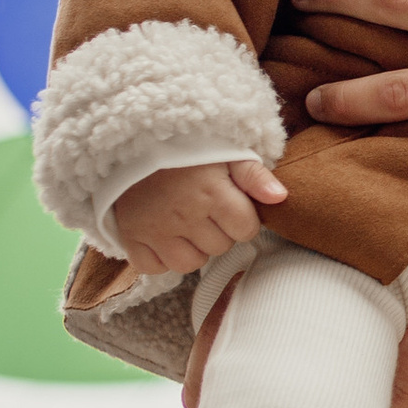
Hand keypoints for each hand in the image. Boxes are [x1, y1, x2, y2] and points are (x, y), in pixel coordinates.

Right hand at [112, 156, 286, 277]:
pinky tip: (162, 235)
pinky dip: (159, 258)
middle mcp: (185, 216)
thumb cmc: (183, 145)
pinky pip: (153, 267)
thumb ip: (254, 175)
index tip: (229, 204)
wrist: (127, 139)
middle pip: (220, 248)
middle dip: (217, 232)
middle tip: (203, 208)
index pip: (246, 230)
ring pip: (190, 264)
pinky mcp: (131, 237)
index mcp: (212, 193)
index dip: (242, 219)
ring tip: (184, 222)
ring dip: (192, 248)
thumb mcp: (224, 150)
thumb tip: (281, 198)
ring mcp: (156, 230)